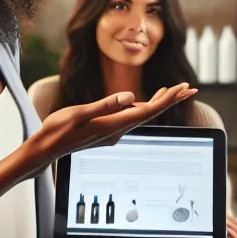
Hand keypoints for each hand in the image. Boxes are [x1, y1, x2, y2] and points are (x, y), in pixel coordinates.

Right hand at [22, 84, 195, 173]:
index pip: (148, 110)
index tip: (183, 89)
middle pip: (151, 113)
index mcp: (114, 124)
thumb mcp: (80, 113)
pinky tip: (143, 102)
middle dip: (171, 100)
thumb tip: (130, 97)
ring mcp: (113, 132)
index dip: (167, 99)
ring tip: (174, 92)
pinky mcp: (107, 131)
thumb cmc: (58, 130)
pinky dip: (143, 107)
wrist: (46, 149)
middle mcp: (117, 130)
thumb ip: (105, 105)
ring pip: (142, 115)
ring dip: (159, 103)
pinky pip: (131, 118)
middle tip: (190, 89)